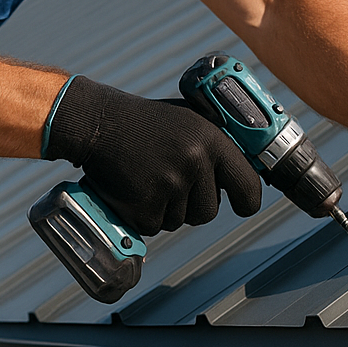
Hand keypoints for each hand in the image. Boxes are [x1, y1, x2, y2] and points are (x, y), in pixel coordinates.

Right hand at [43, 77, 262, 236]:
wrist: (99, 123)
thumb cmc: (146, 122)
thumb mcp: (190, 120)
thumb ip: (217, 146)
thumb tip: (245, 173)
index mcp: (212, 139)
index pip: (248, 185)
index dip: (246, 201)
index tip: (241, 206)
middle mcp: (194, 162)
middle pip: (209, 212)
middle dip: (192, 205)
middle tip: (171, 181)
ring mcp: (169, 185)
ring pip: (180, 220)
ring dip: (166, 208)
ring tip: (149, 177)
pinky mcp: (144, 206)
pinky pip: (154, 226)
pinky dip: (144, 214)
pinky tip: (134, 188)